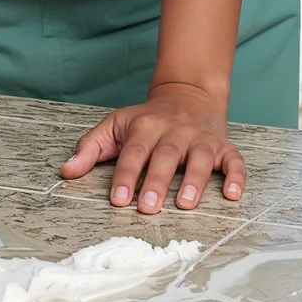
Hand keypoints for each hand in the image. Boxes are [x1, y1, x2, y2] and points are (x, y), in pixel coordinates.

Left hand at [59, 82, 246, 212]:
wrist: (188, 93)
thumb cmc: (147, 119)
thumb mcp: (115, 125)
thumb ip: (90, 148)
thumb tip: (66, 171)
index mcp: (146, 126)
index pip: (134, 152)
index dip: (126, 176)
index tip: (119, 200)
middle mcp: (175, 131)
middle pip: (166, 156)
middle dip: (157, 182)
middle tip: (148, 208)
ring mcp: (201, 138)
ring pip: (201, 158)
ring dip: (194, 181)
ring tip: (185, 204)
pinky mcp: (223, 146)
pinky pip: (234, 160)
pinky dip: (236, 177)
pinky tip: (233, 195)